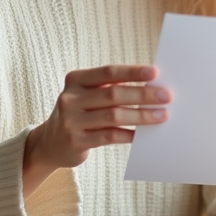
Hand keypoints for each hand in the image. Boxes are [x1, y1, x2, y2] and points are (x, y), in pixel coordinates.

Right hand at [23, 65, 169, 194]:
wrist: (50, 143)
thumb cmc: (79, 114)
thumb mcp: (87, 95)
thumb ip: (111, 88)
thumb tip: (150, 85)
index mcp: (75, 80)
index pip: (108, 72)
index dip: (132, 72)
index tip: (154, 72)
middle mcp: (70, 98)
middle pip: (113, 94)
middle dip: (143, 94)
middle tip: (166, 96)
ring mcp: (71, 120)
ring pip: (113, 116)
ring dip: (141, 115)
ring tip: (162, 115)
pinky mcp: (76, 141)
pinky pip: (109, 136)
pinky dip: (129, 134)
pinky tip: (142, 135)